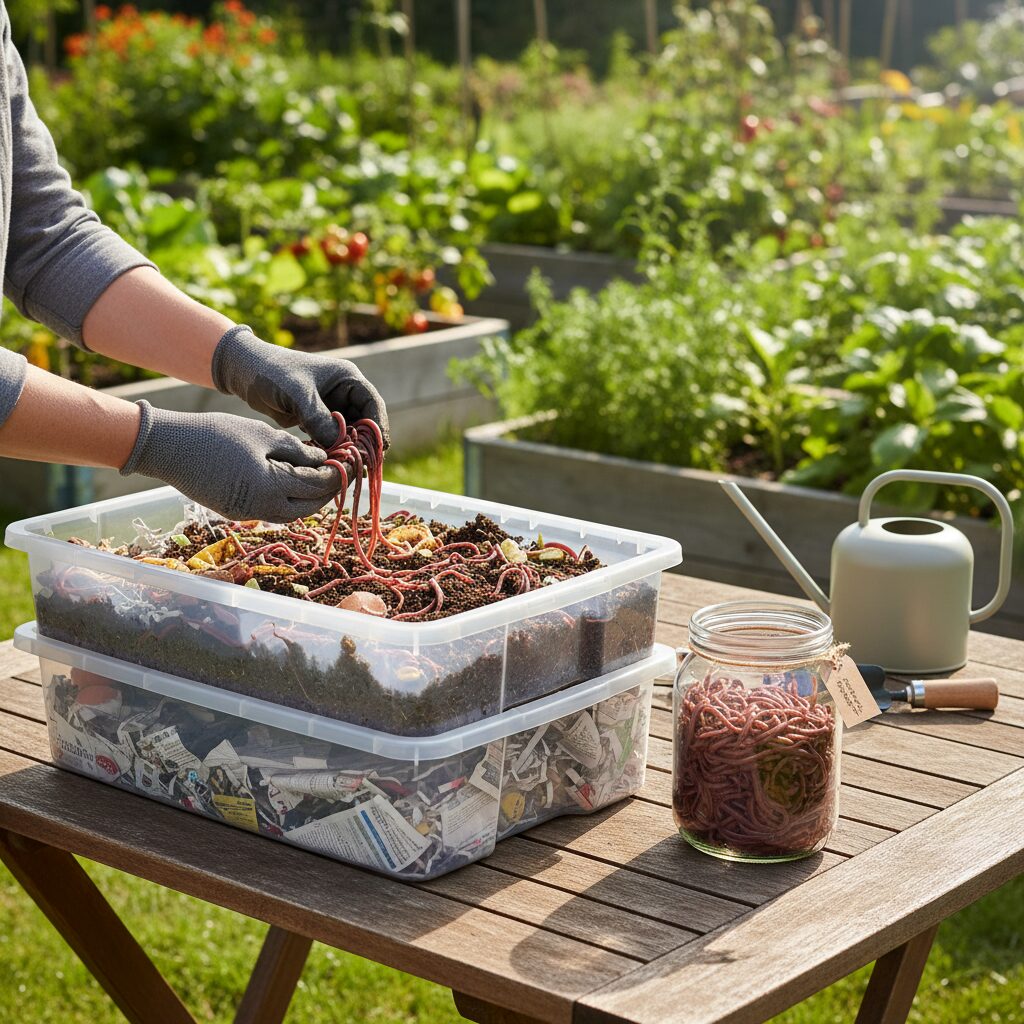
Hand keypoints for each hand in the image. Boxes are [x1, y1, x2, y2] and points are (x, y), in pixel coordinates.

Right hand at [121, 401, 340, 521]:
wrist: (169, 448)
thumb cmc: (216, 434)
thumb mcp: (262, 435)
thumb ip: (297, 450)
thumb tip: (324, 458)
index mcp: (272, 487)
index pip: (318, 485)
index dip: (338, 473)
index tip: (351, 459)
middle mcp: (263, 508)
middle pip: (310, 506)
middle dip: (328, 489)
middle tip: (341, 469)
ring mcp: (248, 514)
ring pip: (293, 512)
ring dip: (310, 497)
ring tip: (321, 474)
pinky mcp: (236, 513)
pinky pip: (273, 510)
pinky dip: (289, 499)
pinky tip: (294, 480)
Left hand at [211, 325, 389, 449]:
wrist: (245, 374)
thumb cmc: (272, 373)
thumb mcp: (298, 394)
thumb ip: (318, 418)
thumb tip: (339, 445)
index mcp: (346, 378)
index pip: (372, 404)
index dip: (378, 427)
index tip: (377, 449)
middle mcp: (343, 392)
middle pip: (365, 422)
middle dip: (364, 443)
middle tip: (362, 465)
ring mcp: (331, 407)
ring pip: (349, 433)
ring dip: (348, 449)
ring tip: (346, 468)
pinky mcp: (317, 420)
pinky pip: (332, 439)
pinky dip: (332, 451)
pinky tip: (329, 463)